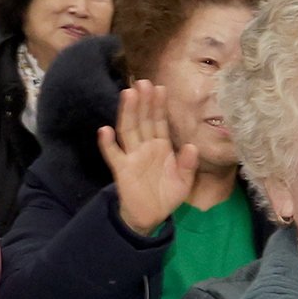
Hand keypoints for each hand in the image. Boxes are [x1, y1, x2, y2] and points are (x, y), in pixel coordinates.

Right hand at [96, 78, 195, 236]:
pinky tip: (105, 131)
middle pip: (143, 120)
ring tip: (129, 94)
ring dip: (128, 113)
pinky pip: (114, 155)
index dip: (159, 106)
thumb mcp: (184, 181)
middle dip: (143, 102)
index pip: (159, 121)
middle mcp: (145, 147)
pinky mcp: (122, 170)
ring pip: (129, 130)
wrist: (151, 216)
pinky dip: (108, 144)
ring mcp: (132, 156)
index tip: (160, 88)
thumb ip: (188, 164)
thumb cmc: (167, 195)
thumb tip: (193, 146)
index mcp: (161, 146)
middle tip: (143, 82)